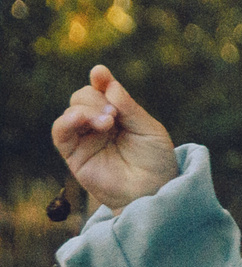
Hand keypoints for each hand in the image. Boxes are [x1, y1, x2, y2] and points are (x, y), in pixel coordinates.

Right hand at [52, 66, 178, 213]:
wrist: (153, 192)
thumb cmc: (156, 162)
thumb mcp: (149, 130)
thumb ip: (129, 107)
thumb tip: (108, 82)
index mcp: (119, 114)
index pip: (103, 89)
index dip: (101, 80)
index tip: (99, 73)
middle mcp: (99, 123)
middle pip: (84, 96)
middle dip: (97, 98)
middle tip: (115, 114)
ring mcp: (85, 137)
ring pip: (72, 109)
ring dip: (87, 108)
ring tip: (108, 121)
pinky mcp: (73, 154)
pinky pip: (60, 131)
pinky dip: (67, 120)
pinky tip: (82, 119)